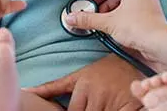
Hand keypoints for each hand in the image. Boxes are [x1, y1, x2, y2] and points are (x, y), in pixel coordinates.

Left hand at [25, 54, 143, 110]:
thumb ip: (55, 87)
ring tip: (105, 102)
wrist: (138, 61)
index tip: (70, 105)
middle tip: (96, 102)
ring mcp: (110, 100)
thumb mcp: (80, 75)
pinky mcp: (125, 106)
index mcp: (82, 83)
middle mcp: (95, 91)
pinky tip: (115, 107)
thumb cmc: (108, 69)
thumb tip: (28, 92)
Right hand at [65, 0, 166, 58]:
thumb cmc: (139, 28)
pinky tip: (109, 22)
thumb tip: (70, 18)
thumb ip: (88, 19)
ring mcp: (146, 0)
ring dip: (107, 6)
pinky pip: (129, 7)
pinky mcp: (148, 12)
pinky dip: (117, 12)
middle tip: (86, 7)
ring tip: (96, 17)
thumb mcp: (109, 22)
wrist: (161, 45)